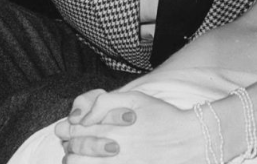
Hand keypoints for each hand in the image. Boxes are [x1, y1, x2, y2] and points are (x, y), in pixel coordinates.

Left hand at [56, 91, 198, 162]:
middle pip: (73, 154)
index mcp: (109, 127)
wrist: (189, 140)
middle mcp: (109, 149)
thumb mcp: (136, 98)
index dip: (68, 129)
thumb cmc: (162, 117)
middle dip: (71, 148)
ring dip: (78, 162)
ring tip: (86, 158)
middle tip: (75, 146)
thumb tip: (82, 117)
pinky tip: (101, 163)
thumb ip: (104, 101)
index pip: (73, 131)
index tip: (72, 128)